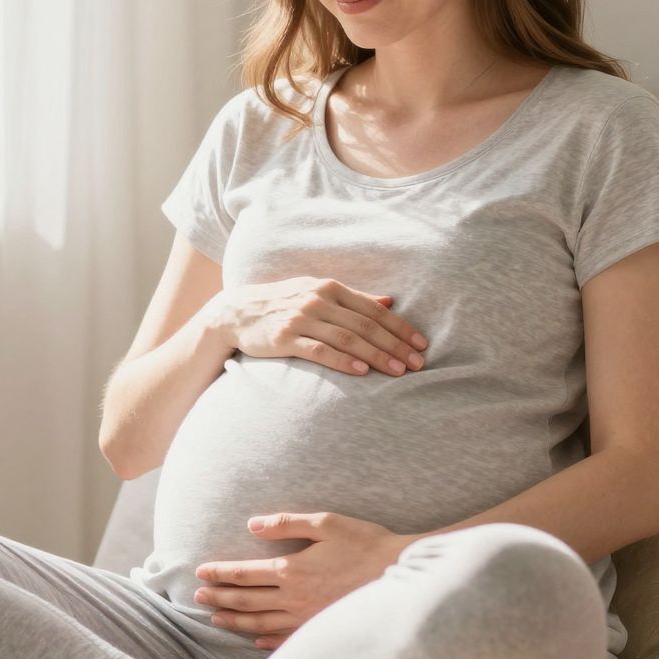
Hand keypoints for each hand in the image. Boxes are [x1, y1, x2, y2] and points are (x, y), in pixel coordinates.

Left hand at [194, 512, 418, 648]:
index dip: (220, 573)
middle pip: (247, 599)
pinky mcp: (320, 629)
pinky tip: (255, 640)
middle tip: (198, 597)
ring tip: (216, 618)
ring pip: (260, 622)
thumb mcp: (326, 523)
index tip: (200, 573)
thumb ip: (286, 523)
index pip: (244, 572)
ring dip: (235, 619)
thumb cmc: (364, 543)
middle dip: (220, 597)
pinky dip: (266, 640)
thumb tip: (252, 525)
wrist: (400, 574)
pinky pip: (285, 639)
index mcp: (292, 569)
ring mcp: (306, 618)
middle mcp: (294, 597)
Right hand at [206, 278, 428, 377]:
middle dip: (395, 344)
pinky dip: (343, 360)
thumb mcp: (318, 294)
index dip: (400, 326)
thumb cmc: (285, 303)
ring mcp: (301, 318)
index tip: (421, 343)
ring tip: (398, 371)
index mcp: (330, 288)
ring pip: (348, 338)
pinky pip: (320, 350)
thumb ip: (354, 299)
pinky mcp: (285, 337)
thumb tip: (390, 301)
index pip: (373, 309)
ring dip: (376, 355)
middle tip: (418, 363)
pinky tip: (361, 371)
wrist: (237, 312)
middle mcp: (318, 300)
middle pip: (365, 325)